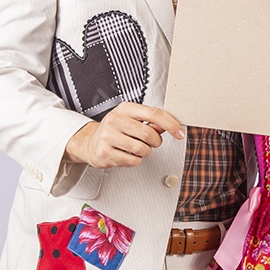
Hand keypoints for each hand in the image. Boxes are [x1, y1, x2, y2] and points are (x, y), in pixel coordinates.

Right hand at [64, 101, 185, 168]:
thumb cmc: (115, 130)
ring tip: (135, 148)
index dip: (171, 124)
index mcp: (125, 108)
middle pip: (149, 134)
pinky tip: (126, 154)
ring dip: (145, 152)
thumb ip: (151, 122)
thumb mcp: (132, 119)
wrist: (90, 142)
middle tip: (151, 143)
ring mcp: (108, 136)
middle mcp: (115, 120)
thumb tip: (169, 126)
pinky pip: (133, 161)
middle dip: (155, 142)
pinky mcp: (105, 153)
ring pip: (142, 149)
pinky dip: (135, 160)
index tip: (180, 132)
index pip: (154, 114)